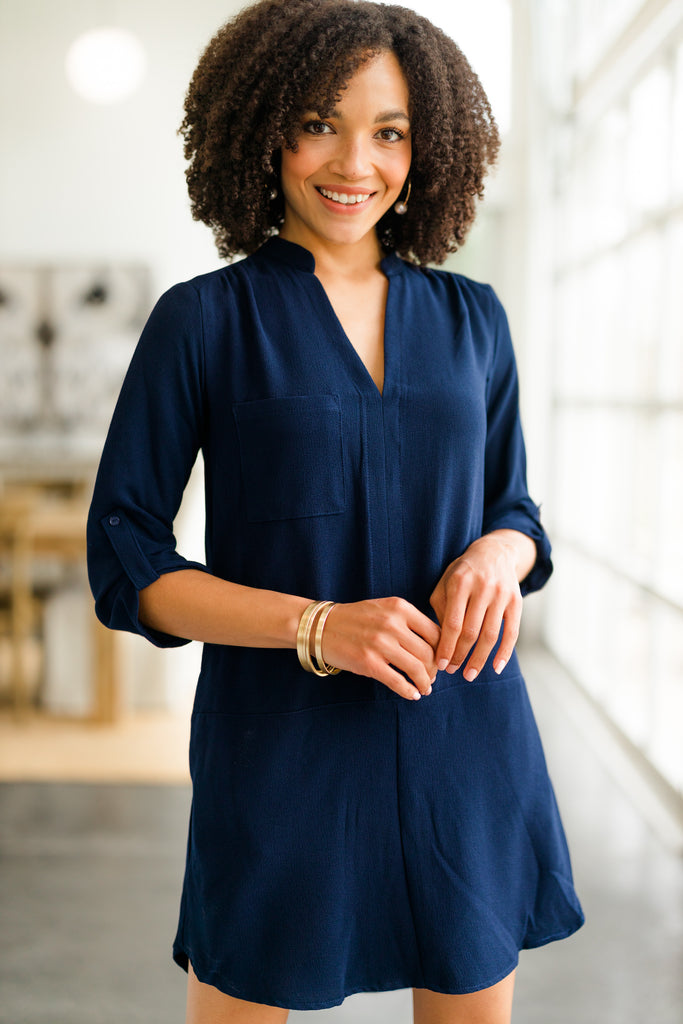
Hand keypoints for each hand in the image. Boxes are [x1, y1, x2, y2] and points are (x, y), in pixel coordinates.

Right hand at [320, 598, 439, 700]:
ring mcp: (380, 644)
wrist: (321, 626)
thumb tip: (436, 646)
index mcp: (400, 608)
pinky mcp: (369, 663)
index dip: (442, 651)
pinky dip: (409, 691)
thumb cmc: (357, 619)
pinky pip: (398, 681)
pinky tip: (412, 695)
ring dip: (424, 683)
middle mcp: (392, 624)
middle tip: (431, 678)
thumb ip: (409, 621)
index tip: (440, 661)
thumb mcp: (385, 609)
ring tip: (424, 688)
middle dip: (434, 670)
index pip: (435, 633)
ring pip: (417, 669)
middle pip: (429, 653)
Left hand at [429, 533, 529, 679]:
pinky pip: (512, 632)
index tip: (440, 664)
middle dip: (460, 655)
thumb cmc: (463, 573)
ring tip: (470, 674)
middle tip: (452, 671)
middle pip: (471, 631)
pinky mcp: (516, 601)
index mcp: (460, 583)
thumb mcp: (445, 583)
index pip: (452, 623)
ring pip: (490, 635)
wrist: (494, 553)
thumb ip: (441, 609)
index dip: (446, 646)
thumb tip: (439, 643)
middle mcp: (482, 588)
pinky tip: (497, 667)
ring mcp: (501, 595)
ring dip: (480, 659)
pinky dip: (504, 652)